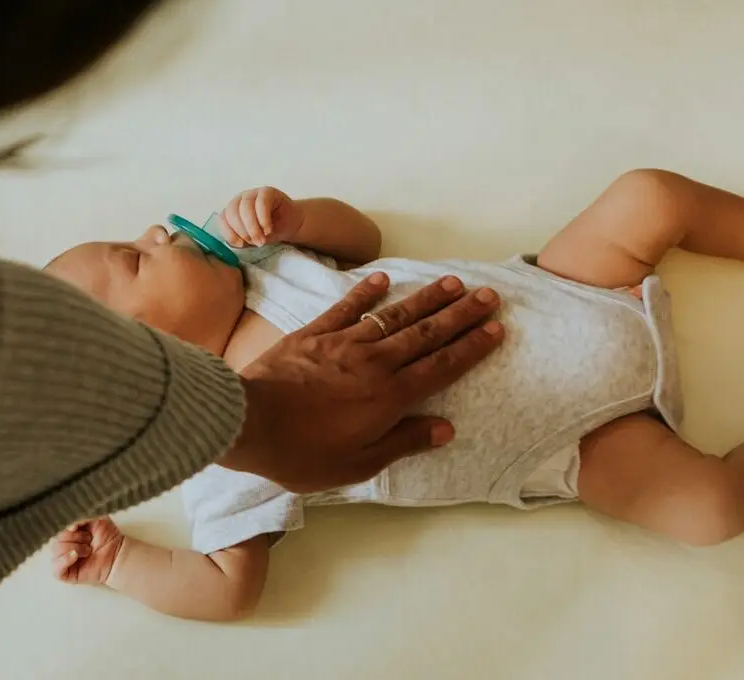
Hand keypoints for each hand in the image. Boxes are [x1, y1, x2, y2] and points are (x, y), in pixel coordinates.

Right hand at [51, 518, 125, 585]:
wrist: (118, 554)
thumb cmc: (108, 537)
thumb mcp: (96, 517)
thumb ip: (80, 516)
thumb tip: (68, 526)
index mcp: (68, 534)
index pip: (56, 529)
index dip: (66, 527)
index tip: (78, 527)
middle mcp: (64, 547)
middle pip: (56, 540)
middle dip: (74, 538)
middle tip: (89, 541)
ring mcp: (64, 561)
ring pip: (55, 552)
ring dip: (74, 548)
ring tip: (88, 551)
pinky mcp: (67, 574)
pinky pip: (56, 569)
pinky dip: (64, 561)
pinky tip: (75, 556)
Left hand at [218, 273, 503, 492]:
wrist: (247, 422)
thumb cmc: (300, 453)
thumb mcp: (356, 464)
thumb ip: (402, 442)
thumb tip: (445, 428)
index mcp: (389, 397)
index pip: (442, 367)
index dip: (472, 348)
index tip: (496, 329)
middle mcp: (374, 363)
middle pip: (427, 334)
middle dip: (460, 314)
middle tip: (488, 295)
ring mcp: (343, 343)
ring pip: (394, 315)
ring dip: (425, 298)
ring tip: (451, 282)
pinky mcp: (313, 334)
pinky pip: (345, 307)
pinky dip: (366, 292)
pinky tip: (383, 279)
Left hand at [219, 187, 301, 246]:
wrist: (289, 224)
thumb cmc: (267, 232)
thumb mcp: (251, 238)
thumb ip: (241, 239)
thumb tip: (237, 242)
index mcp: (231, 210)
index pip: (223, 218)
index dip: (229, 232)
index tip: (240, 244)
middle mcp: (239, 200)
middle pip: (232, 212)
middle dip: (242, 231)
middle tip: (254, 243)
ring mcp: (252, 194)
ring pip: (245, 207)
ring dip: (252, 227)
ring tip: (261, 240)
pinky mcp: (267, 192)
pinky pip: (261, 203)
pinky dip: (263, 219)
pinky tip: (268, 230)